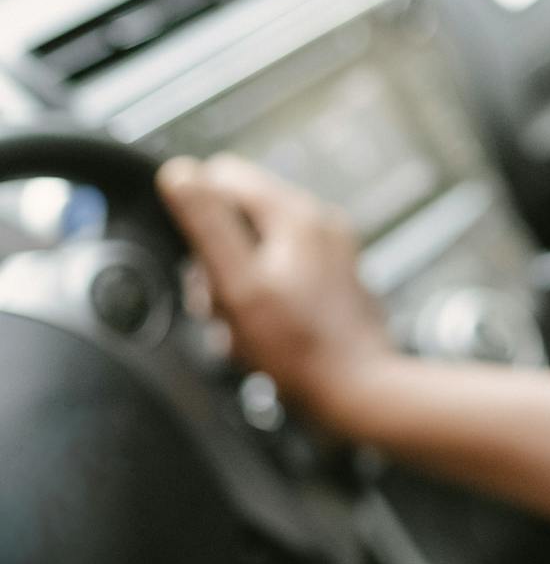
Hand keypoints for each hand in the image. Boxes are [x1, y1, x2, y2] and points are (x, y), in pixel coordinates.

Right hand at [156, 153, 396, 426]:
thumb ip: (207, 224)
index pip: (222, 176)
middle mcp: (319, 222)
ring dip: (232, 286)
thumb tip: (179, 172)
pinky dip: (258, 299)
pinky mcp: (331, 278)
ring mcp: (330, 249)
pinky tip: (257, 333)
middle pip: (237, 216)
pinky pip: (275, 274)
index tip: (197, 263)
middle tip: (218, 305)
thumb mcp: (238, 283)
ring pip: (253, 249)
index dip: (194, 215)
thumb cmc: (297, 346)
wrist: (357, 391)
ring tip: (239, 327)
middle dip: (214, 260)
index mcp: (296, 212)